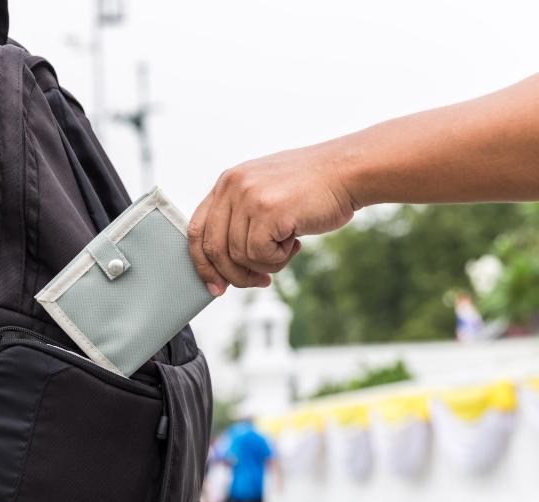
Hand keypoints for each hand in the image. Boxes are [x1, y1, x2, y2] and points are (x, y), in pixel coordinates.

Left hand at [188, 144, 358, 294]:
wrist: (349, 171)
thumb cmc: (312, 189)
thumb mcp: (265, 195)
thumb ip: (241, 219)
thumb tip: (224, 265)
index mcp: (227, 182)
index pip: (197, 230)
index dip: (203, 264)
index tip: (215, 286)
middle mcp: (232, 186)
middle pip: (214, 248)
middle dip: (234, 275)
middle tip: (258, 281)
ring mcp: (248, 197)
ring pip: (239, 255)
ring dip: (265, 264)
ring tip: (287, 248)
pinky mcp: (267, 211)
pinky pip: (258, 255)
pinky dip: (278, 259)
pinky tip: (294, 243)